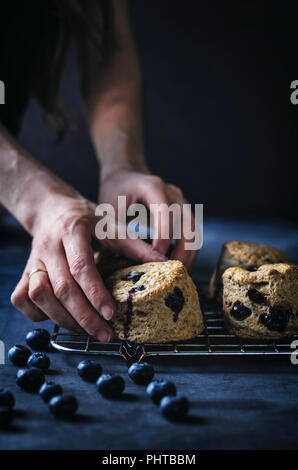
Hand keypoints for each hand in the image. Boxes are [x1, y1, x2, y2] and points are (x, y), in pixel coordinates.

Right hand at [11, 193, 165, 340]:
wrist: (53, 210)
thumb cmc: (89, 220)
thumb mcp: (113, 226)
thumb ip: (137, 247)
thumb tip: (167, 265)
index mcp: (73, 230)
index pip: (81, 267)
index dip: (95, 293)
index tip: (110, 314)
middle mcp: (48, 245)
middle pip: (61, 288)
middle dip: (83, 316)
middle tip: (105, 335)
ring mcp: (32, 259)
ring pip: (38, 295)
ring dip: (62, 318)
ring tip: (86, 330)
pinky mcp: (23, 271)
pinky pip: (23, 299)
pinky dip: (38, 314)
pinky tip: (60, 318)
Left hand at [99, 169, 197, 269]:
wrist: (124, 176)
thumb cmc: (114, 194)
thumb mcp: (109, 211)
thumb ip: (118, 234)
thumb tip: (128, 266)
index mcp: (153, 187)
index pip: (166, 214)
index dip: (163, 239)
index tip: (155, 260)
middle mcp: (173, 193)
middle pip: (187, 225)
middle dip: (182, 253)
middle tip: (171, 275)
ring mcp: (181, 202)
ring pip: (194, 232)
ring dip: (189, 255)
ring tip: (178, 276)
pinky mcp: (184, 212)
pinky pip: (192, 234)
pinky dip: (188, 251)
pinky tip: (177, 267)